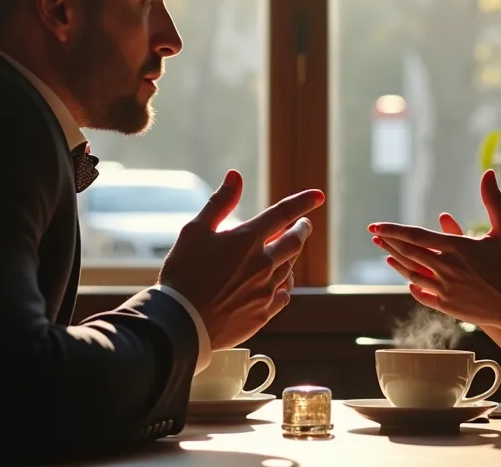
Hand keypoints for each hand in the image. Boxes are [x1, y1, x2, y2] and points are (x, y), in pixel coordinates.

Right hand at [159, 170, 323, 349]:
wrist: (181, 323)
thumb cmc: (184, 274)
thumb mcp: (195, 231)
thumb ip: (220, 203)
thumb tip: (235, 176)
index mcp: (247, 240)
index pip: (283, 214)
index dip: (303, 202)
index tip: (318, 196)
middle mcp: (263, 263)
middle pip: (295, 241)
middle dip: (302, 229)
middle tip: (304, 224)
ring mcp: (266, 290)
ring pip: (290, 268)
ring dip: (292, 256)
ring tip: (288, 252)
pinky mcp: (263, 313)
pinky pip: (284, 295)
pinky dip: (285, 285)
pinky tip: (280, 284)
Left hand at [370, 170, 500, 327]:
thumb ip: (493, 201)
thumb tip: (489, 172)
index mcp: (456, 247)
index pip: (416, 236)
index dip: (393, 230)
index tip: (375, 226)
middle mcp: (446, 267)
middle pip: (408, 253)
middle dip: (389, 243)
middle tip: (374, 235)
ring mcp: (443, 288)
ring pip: (411, 273)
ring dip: (396, 262)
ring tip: (385, 254)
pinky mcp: (446, 306)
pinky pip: (422, 294)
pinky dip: (412, 285)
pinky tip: (407, 279)